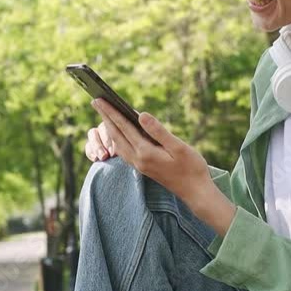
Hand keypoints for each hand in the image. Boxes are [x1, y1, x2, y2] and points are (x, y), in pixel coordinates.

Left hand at [88, 97, 213, 205]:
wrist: (195, 191)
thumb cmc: (191, 167)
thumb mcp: (178, 147)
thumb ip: (158, 131)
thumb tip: (141, 115)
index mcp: (145, 152)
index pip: (123, 127)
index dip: (110, 112)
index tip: (99, 99)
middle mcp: (138, 159)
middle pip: (116, 135)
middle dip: (105, 117)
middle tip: (95, 101)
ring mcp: (139, 165)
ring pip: (118, 144)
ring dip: (110, 128)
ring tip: (104, 114)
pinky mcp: (143, 168)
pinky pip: (124, 151)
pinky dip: (117, 139)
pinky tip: (119, 133)